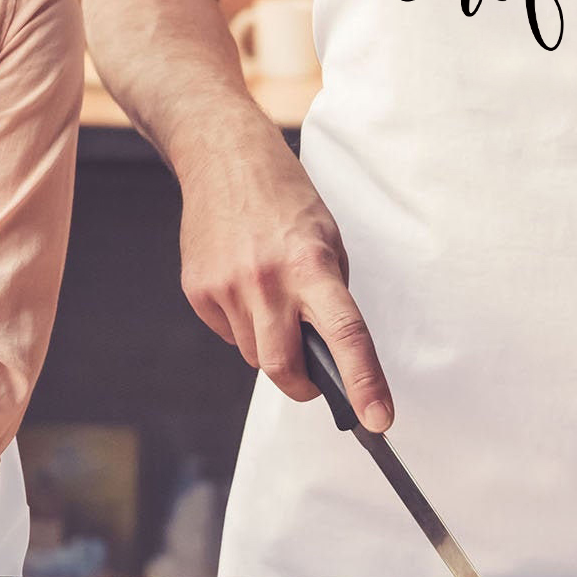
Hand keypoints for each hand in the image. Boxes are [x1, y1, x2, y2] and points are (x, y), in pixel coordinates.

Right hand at [178, 132, 392, 431]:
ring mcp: (227, 288)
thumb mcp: (327, 238)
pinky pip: (227, 332)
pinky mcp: (198, 291)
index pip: (344, 335)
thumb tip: (326, 350)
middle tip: (313, 379)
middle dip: (301, 386)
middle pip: (283, 369)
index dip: (364, 384)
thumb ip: (328, 296)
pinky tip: (243, 283)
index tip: (379, 419)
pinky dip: (241, 322)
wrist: (223, 156)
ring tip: (271, 296)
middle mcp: (266, 280)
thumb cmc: (284, 196)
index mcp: (311, 264)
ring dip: (269, 343)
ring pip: (253, 354)